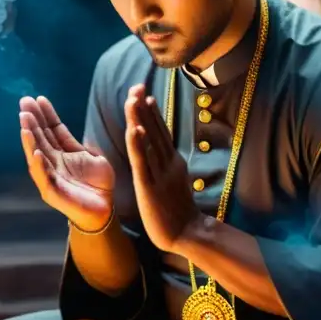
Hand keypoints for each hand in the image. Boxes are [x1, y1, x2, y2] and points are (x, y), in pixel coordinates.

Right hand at [19, 96, 114, 232]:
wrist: (104, 210)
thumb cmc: (98, 185)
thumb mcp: (92, 158)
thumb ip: (81, 145)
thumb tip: (75, 130)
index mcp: (63, 153)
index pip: (52, 130)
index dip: (46, 114)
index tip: (38, 98)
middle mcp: (53, 163)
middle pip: (40, 138)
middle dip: (32, 121)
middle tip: (24, 103)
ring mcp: (51, 177)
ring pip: (37, 155)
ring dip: (30, 140)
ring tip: (24, 124)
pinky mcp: (53, 193)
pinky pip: (43, 177)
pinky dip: (38, 165)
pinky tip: (35, 152)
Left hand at [124, 84, 202, 252]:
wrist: (188, 234)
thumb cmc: (178, 212)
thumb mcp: (174, 182)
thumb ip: (167, 167)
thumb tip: (163, 155)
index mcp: (172, 161)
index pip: (160, 132)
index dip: (151, 113)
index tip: (144, 94)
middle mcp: (168, 163)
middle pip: (154, 130)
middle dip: (144, 107)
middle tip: (136, 86)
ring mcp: (160, 173)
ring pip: (148, 141)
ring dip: (139, 118)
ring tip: (132, 98)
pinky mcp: (151, 186)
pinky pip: (143, 162)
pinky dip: (138, 144)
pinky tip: (134, 128)